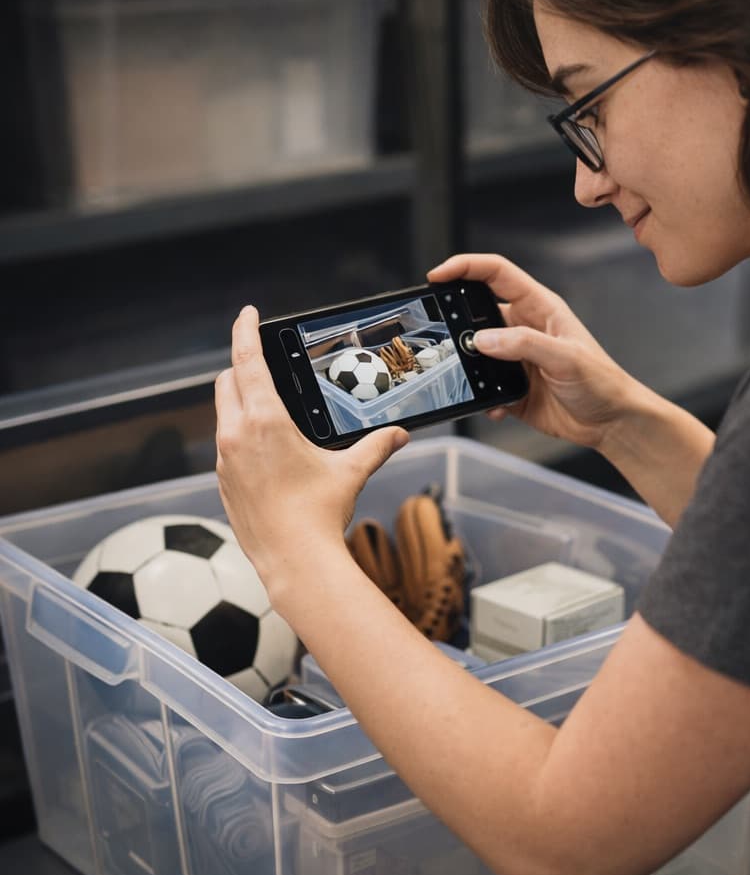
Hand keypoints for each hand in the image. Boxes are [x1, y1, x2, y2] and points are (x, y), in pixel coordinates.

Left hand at [214, 305, 408, 605]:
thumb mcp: (351, 472)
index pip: (247, 361)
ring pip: (223, 412)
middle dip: (242, 364)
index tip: (247, 313)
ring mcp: (224, 460)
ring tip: (268, 405)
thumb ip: (376, 446)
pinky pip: (225, 442)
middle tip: (263, 360)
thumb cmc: (319, 514)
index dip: (245, 331)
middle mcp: (236, 435)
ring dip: (240, 399)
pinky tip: (266, 447)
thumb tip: (399, 434)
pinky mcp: (223, 482)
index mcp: (264, 422)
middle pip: (227, 381)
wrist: (293, 562)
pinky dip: (240, 431)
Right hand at [427, 254, 644, 450]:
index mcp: (539, 307)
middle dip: (456, 321)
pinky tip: (495, 406)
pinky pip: (484, 387)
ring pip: (476, 352)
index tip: (438, 276)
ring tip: (467, 377)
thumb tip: (482, 339)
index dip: (465, 267)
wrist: (612, 422)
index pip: (496, 273)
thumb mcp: (566, 358)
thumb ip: (524, 344)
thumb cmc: (602, 382)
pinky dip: (482, 397)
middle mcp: (524, 328)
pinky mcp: (511, 387)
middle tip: (441, 335)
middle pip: (477, 311)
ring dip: (468, 366)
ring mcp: (516, 358)